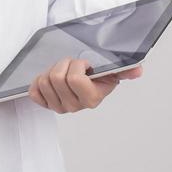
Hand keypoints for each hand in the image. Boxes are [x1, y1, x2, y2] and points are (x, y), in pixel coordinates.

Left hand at [28, 57, 143, 112]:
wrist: (85, 82)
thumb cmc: (96, 76)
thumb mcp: (111, 71)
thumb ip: (125, 69)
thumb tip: (137, 70)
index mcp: (91, 98)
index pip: (74, 79)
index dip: (77, 65)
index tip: (84, 64)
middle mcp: (74, 106)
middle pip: (57, 78)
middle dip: (64, 64)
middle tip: (72, 66)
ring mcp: (59, 107)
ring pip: (44, 81)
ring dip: (52, 70)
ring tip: (63, 71)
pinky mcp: (46, 104)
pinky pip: (34, 92)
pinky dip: (39, 81)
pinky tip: (51, 79)